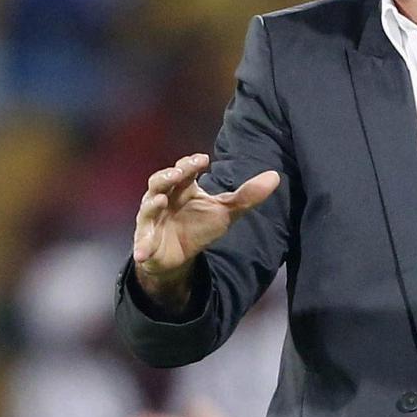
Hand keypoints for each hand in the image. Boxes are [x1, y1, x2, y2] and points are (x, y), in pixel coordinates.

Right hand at [132, 153, 279, 280]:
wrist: (180, 256)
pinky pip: (142, 243)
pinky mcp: (146, 241)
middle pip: (161, 181)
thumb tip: (275, 176)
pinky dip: (142, 247)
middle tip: (179, 172)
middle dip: (168, 175)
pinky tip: (142, 254)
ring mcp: (152, 219)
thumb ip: (247, 195)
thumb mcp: (226, 211)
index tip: (204, 160)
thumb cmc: (199, 226)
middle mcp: (163, 198)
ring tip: (160, 198)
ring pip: (148, 207)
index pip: (184, 170)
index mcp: (182, 187)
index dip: (191, 164)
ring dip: (152, 202)